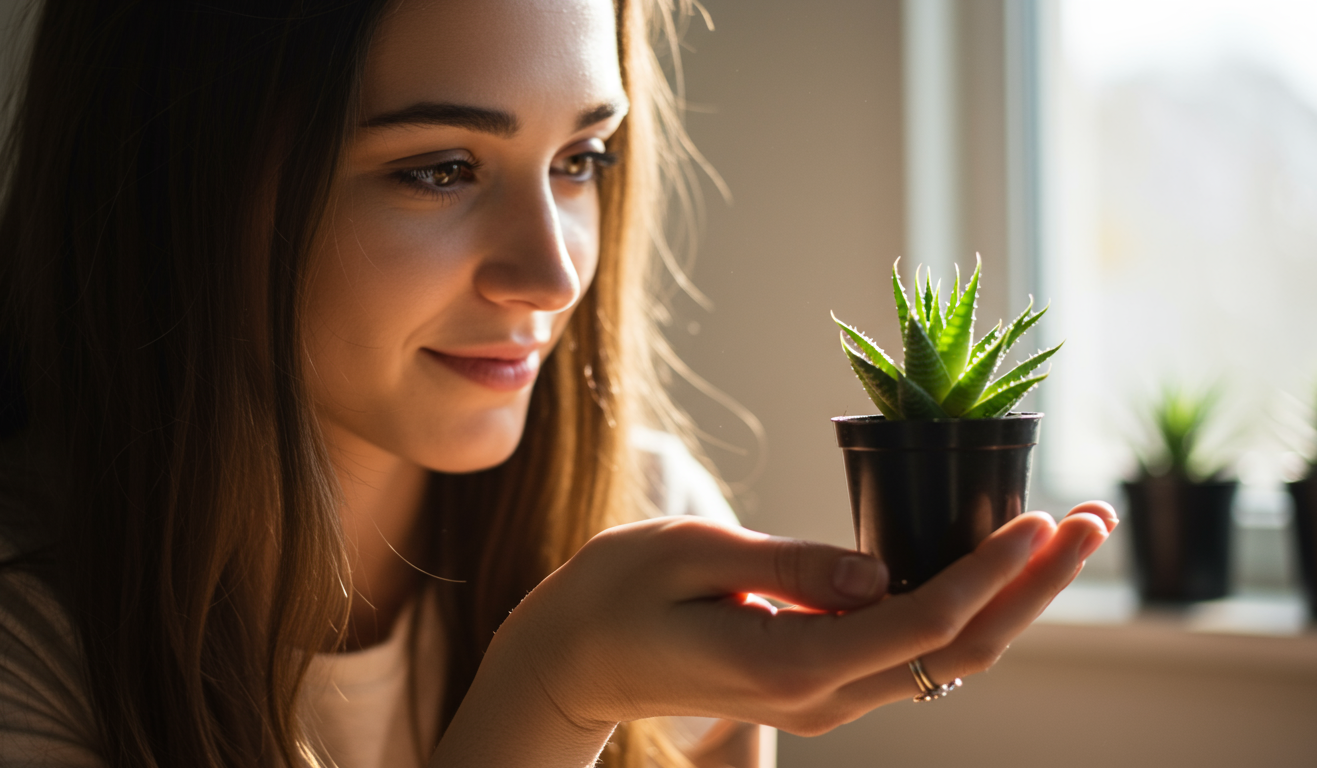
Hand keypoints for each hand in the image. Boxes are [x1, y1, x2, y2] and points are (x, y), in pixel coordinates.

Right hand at [429, 502, 1115, 766]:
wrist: (571, 662)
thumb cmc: (615, 596)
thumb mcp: (692, 553)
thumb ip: (791, 564)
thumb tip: (880, 567)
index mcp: (788, 664)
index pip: (919, 625)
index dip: (988, 574)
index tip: (1037, 521)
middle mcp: (820, 696)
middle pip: (957, 653)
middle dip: (1032, 589)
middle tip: (1092, 523)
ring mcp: (822, 698)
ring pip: (943, 659)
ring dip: (1010, 599)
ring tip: (1061, 534)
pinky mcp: (817, 682)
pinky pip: (908, 650)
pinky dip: (960, 605)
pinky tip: (985, 560)